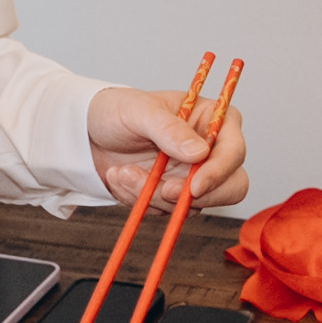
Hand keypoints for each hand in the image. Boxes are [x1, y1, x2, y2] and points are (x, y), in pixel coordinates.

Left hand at [88, 78, 250, 215]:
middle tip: (163, 191)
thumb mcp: (140, 110)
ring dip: (156, 196)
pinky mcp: (173, 195)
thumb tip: (199, 152)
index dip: (220, 171)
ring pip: (196, 205)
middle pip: (232, 186)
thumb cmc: (117, 110)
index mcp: (212, 119)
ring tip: (122, 172)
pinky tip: (121, 178)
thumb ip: (169, 129)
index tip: (194, 185)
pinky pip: (168, 212)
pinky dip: (141, 200)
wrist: (87, 134)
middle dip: (198, 196)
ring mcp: (192, 175)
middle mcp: (209, 150)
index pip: (234, 150)